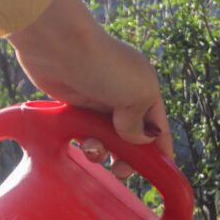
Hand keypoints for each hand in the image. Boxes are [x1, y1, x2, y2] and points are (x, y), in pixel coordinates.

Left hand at [7, 0, 172, 178]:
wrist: (60, 46)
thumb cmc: (105, 66)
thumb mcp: (137, 95)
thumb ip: (139, 124)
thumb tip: (136, 140)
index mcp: (145, 90)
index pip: (158, 127)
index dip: (160, 151)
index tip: (159, 174)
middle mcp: (124, 96)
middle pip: (131, 137)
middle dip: (127, 156)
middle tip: (119, 170)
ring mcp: (98, 101)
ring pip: (106, 138)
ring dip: (101, 150)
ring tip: (92, 150)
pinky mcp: (74, 105)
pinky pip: (83, 132)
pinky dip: (83, 141)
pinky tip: (78, 142)